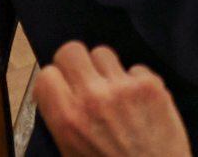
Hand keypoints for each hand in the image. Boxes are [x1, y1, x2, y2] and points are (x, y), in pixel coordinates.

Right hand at [35, 43, 190, 156]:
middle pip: (72, 51)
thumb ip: (62, 121)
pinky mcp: (150, 86)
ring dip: (107, 71)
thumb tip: (60, 94)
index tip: (62, 88)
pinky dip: (137, 83)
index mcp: (66, 120)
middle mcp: (92, 98)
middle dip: (76, 64)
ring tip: (115, 93)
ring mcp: (123, 88)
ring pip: (104, 53)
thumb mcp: (71, 153)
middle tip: (85, 79)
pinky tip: (141, 104)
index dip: (55, 81)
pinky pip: (136, 68)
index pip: (46, 74)